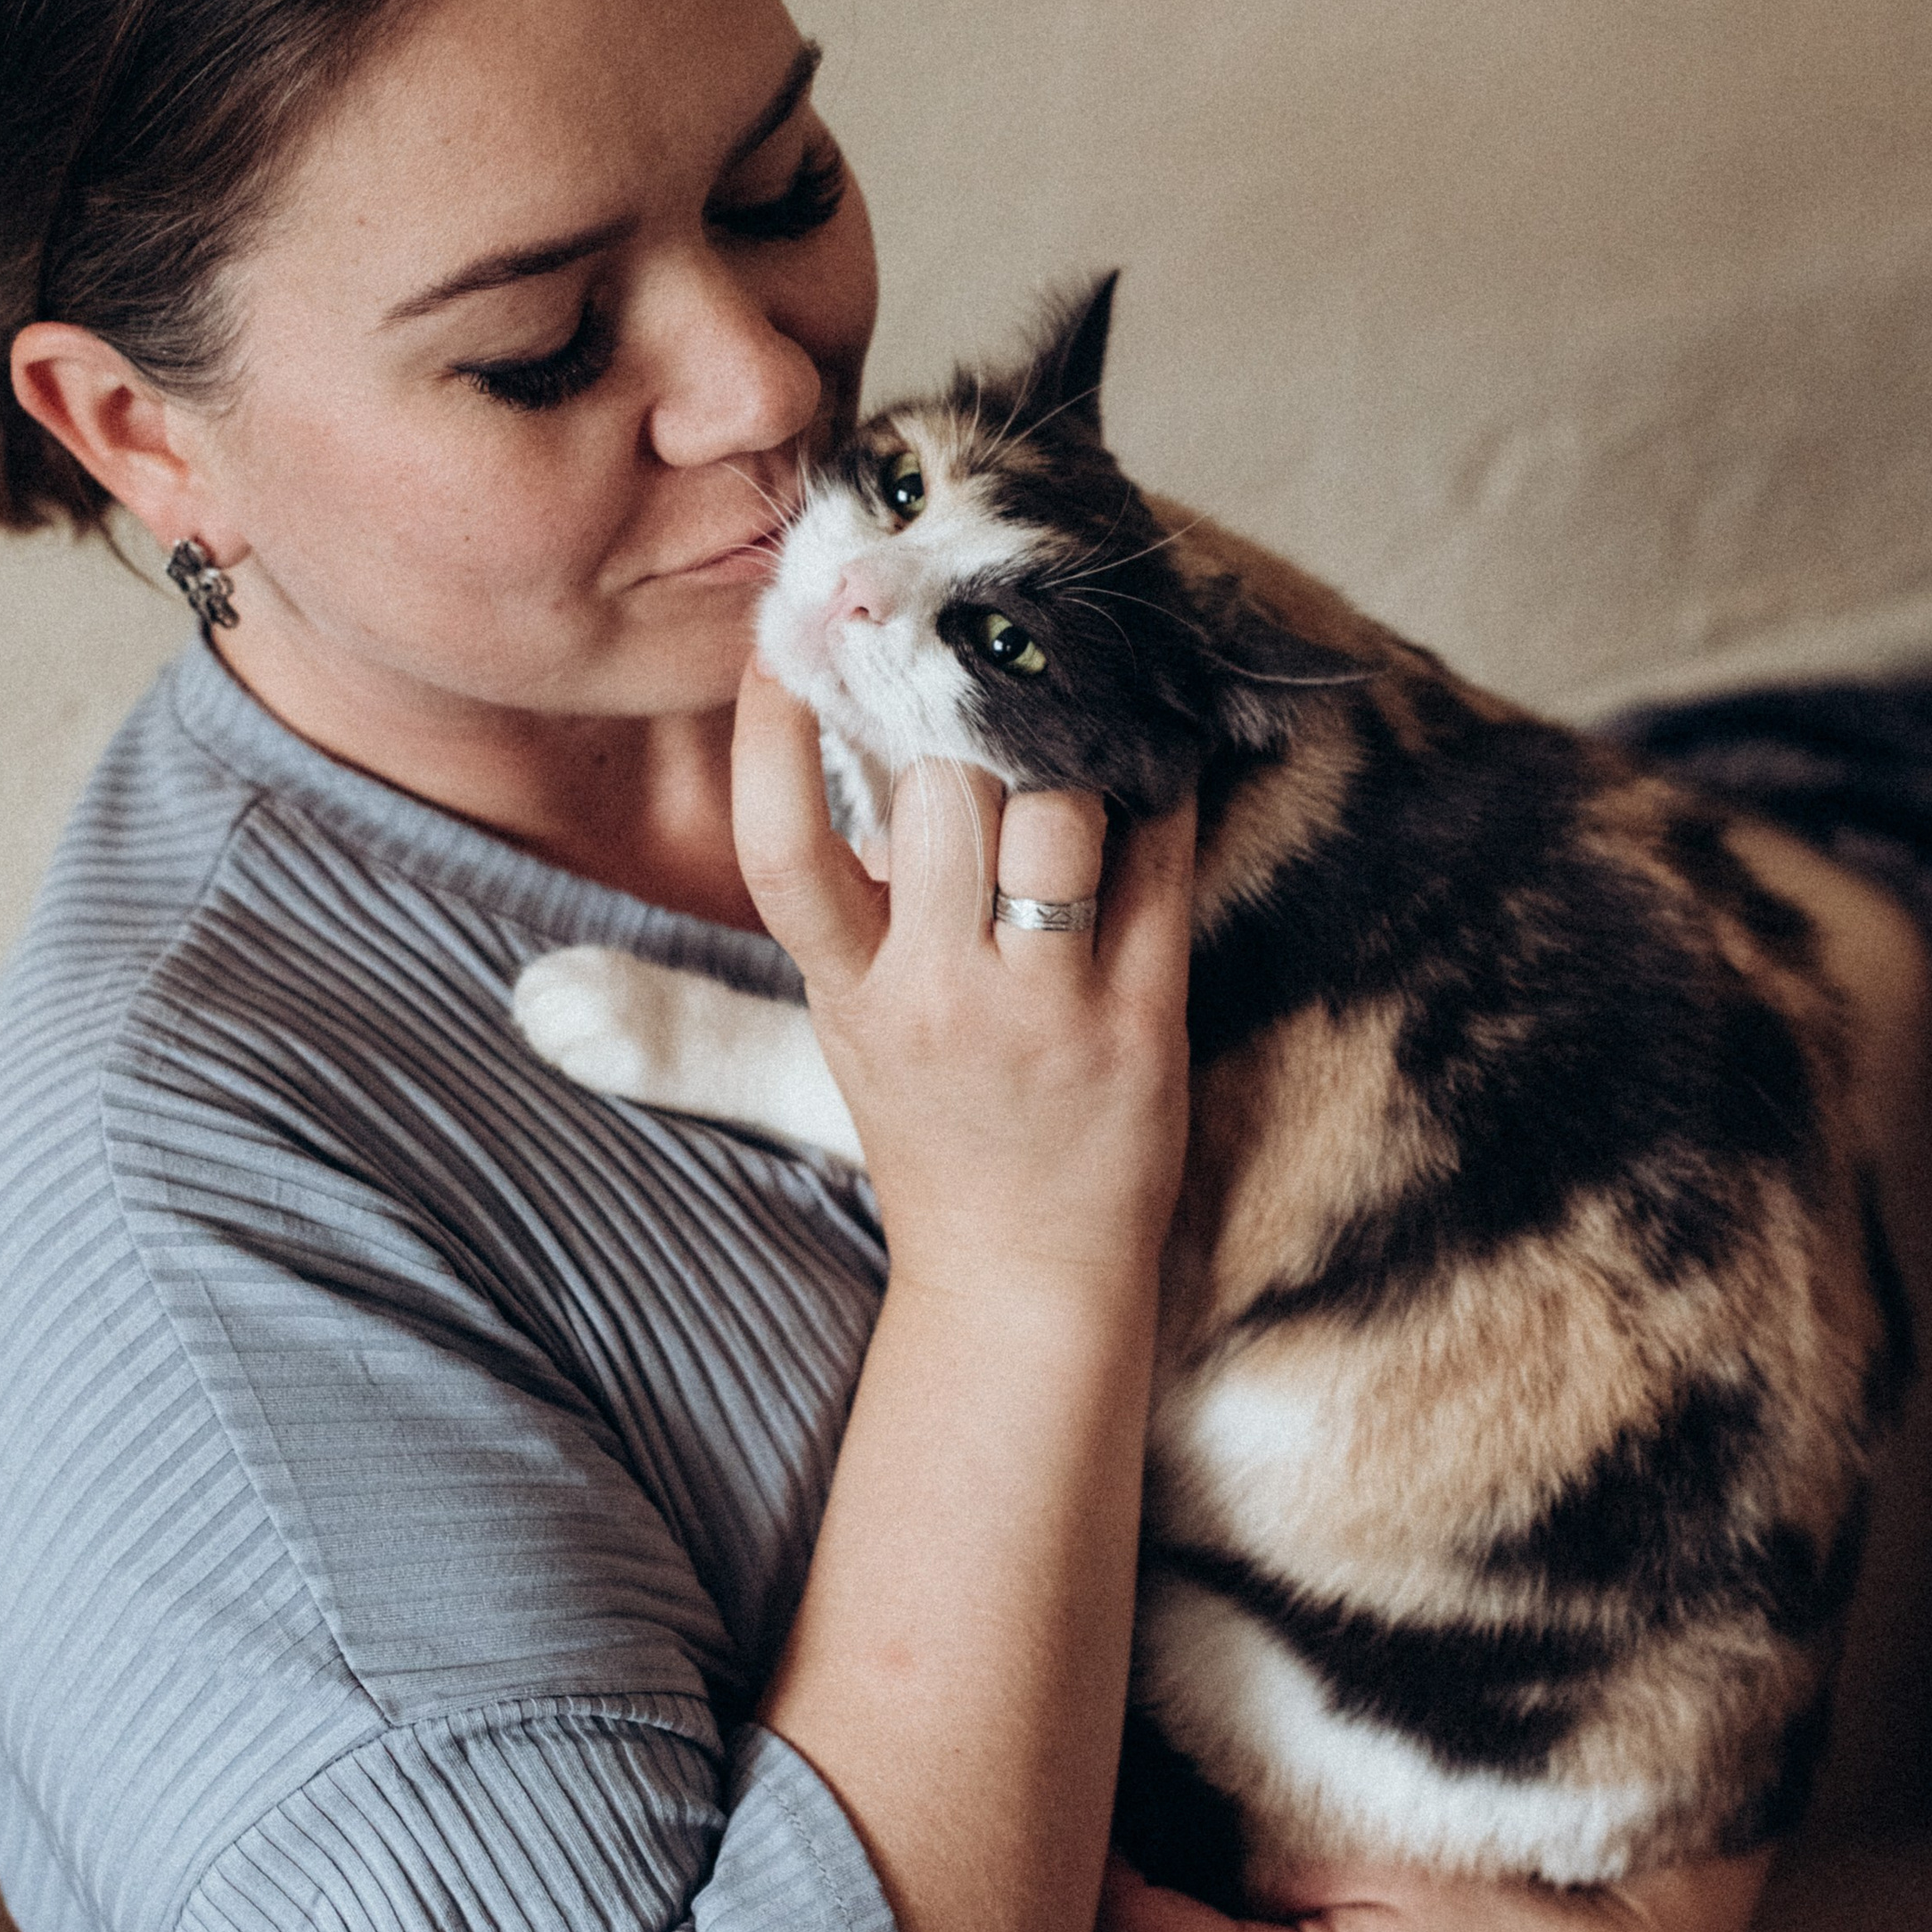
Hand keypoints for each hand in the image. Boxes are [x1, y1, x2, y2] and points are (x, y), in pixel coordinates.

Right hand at [731, 663, 1192, 1314]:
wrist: (1021, 1281)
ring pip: (1058, 810)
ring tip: (1073, 738)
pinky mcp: (1142, 1018)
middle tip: (981, 677)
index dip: (769, 739)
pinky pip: (1161, 862)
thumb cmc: (938, 1135)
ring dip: (1068, 757)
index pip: (778, 853)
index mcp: (849, 993)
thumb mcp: (857, 1026)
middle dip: (963, 724)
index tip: (782, 649)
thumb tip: (871, 745)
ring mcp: (1046, 1008)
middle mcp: (938, 996)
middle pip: (942, 797)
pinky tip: (1158, 761)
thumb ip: (858, 908)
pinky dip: (1163, 797)